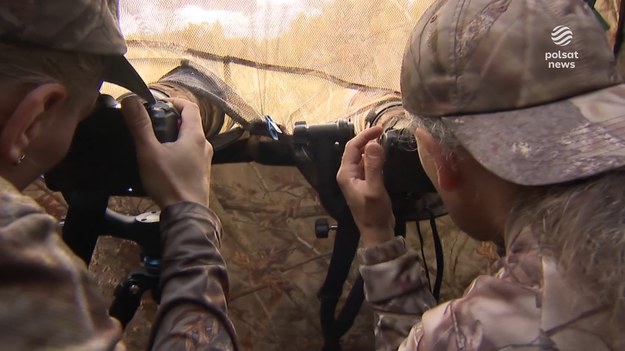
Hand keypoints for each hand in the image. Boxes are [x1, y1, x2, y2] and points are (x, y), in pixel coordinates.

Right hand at [121, 97, 212, 208]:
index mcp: (195, 136)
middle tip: (152, 124)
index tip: (158, 105)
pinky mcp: (200, 173)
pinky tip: (164, 161)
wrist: (186, 214)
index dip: (174, 101)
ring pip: (190, 139)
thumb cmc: (169, 183)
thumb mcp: (149, 152)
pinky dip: (179, 150)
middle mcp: (204, 145)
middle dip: (172, 119)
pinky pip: (191, 154)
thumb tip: (131, 100)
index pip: (190, 107)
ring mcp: (204, 160)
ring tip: (155, 142)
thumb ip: (140, 126)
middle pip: (190, 123)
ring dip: (175, 136)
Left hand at [336, 126, 394, 247]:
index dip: (365, 135)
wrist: (376, 231)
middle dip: (367, 139)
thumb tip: (374, 144)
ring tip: (385, 140)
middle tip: (383, 132)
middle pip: (355, 150)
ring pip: (362, 157)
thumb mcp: (375, 189)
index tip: (380, 129)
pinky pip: (367, 165)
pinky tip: (384, 155)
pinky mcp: (364, 182)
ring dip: (371, 148)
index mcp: (345, 174)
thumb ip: (373, 166)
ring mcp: (356, 179)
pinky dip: (374, 157)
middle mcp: (348, 174)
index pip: (352, 147)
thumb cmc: (373, 213)